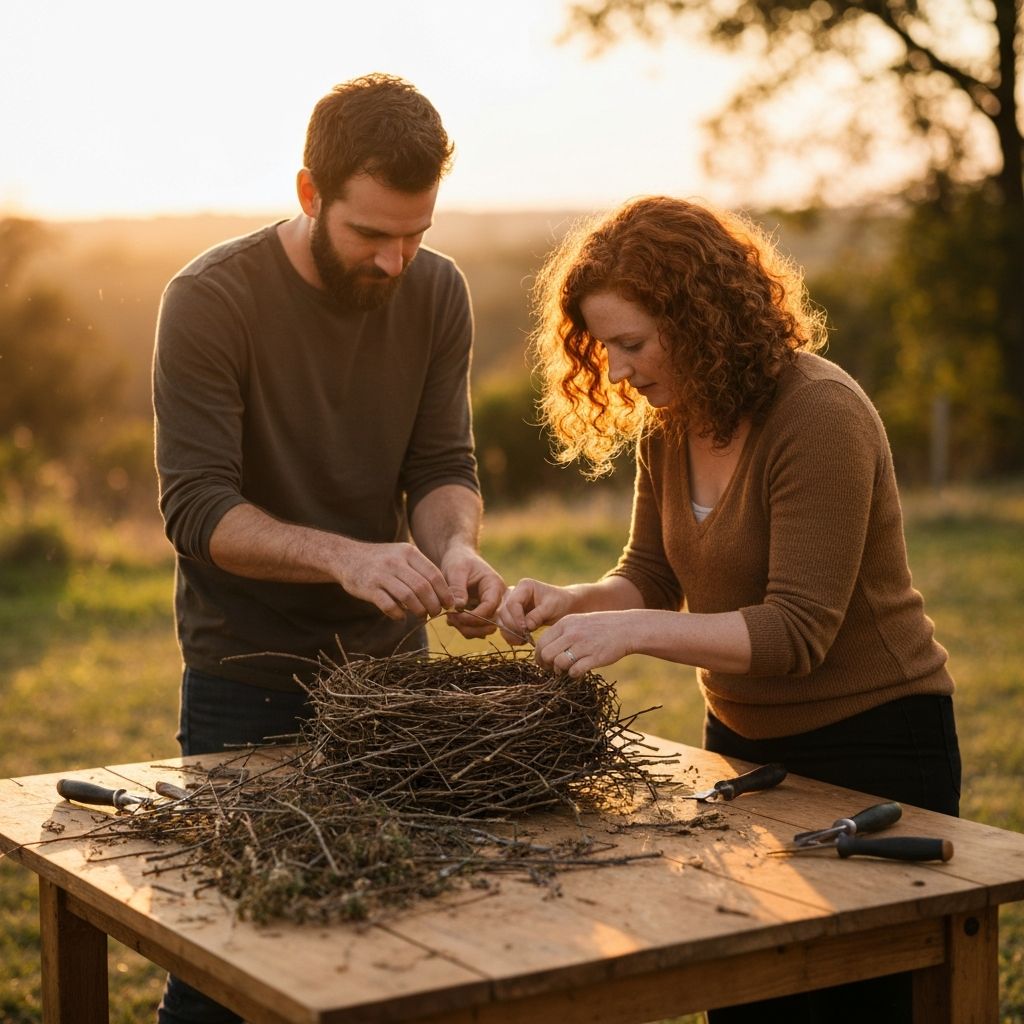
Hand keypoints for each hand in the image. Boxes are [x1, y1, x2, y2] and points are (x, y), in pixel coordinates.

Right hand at [334, 540, 452, 621]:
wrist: (346, 557)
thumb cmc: (381, 560)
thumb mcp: (401, 555)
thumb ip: (420, 570)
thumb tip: (443, 594)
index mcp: (408, 552)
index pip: (434, 574)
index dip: (444, 592)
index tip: (449, 604)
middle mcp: (395, 561)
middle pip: (423, 588)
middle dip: (434, 604)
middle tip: (436, 613)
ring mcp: (381, 574)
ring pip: (408, 597)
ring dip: (419, 610)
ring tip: (422, 616)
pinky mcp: (368, 588)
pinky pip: (389, 605)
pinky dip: (398, 614)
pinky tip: (401, 617)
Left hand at [440, 545, 506, 638]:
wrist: (458, 559)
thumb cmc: (459, 561)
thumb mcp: (456, 571)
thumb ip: (458, 589)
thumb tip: (458, 608)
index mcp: (495, 586)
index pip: (490, 607)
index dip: (474, 617)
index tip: (455, 615)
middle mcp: (496, 600)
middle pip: (489, 623)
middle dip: (469, 626)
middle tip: (450, 618)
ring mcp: (490, 609)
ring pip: (482, 630)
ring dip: (465, 629)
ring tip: (449, 617)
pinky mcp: (481, 614)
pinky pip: (475, 629)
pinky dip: (463, 628)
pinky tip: (452, 617)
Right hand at [497, 578, 576, 645]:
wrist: (564, 606)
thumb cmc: (560, 603)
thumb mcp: (552, 607)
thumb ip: (538, 615)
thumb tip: (525, 627)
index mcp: (524, 586)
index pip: (512, 602)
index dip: (516, 617)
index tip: (526, 629)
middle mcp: (513, 593)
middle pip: (503, 612)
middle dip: (512, 627)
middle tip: (525, 637)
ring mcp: (510, 605)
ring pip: (501, 621)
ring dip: (510, 633)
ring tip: (523, 640)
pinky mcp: (510, 616)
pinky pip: (504, 628)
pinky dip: (510, 636)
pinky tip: (521, 641)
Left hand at [533, 610, 637, 677]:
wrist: (626, 628)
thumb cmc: (599, 627)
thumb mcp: (578, 622)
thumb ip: (561, 633)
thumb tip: (544, 651)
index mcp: (565, 623)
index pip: (541, 642)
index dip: (539, 656)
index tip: (543, 663)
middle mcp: (572, 633)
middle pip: (546, 654)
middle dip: (546, 665)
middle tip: (552, 670)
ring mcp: (583, 645)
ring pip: (558, 663)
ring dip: (559, 671)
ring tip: (566, 671)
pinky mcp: (594, 658)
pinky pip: (574, 671)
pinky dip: (573, 675)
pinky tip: (578, 672)